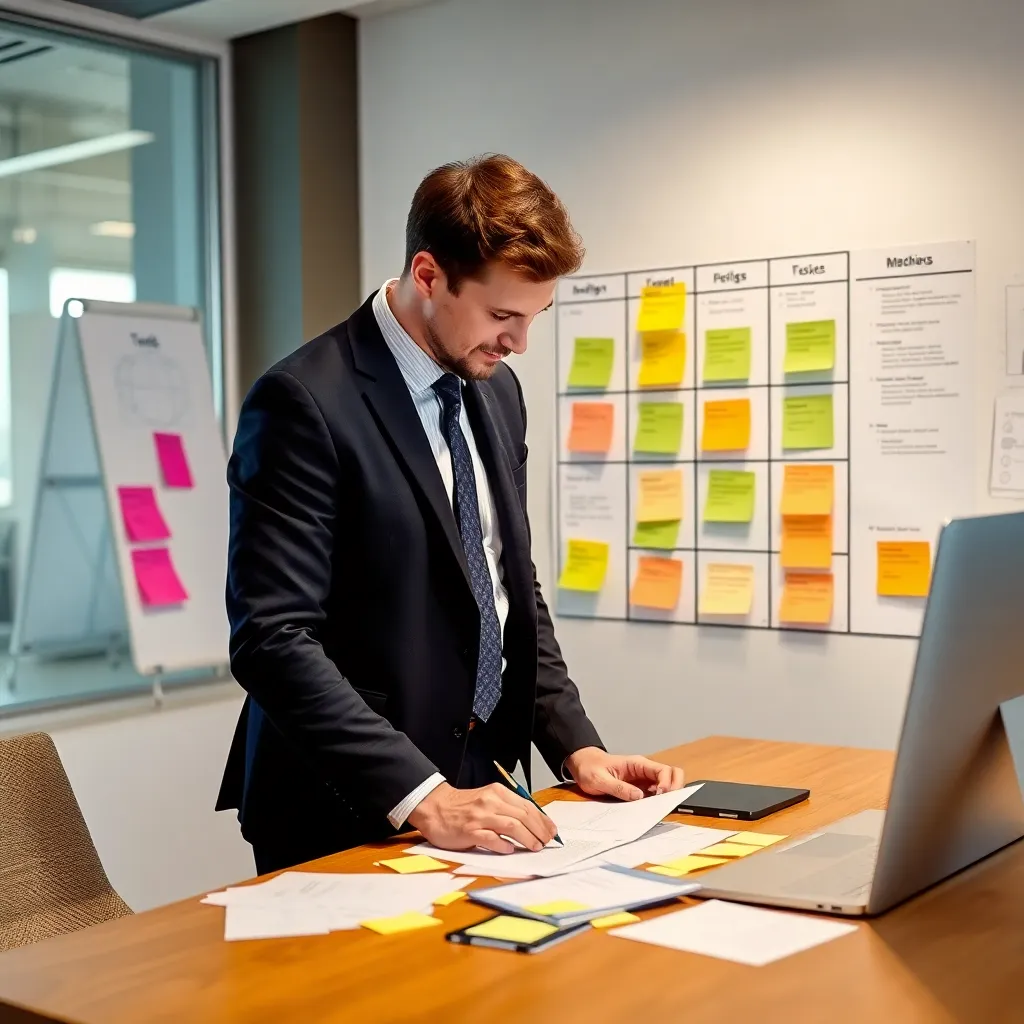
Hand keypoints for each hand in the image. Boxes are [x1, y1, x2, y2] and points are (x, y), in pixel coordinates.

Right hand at [407, 781, 556, 853]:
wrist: (434, 807)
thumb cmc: (463, 806)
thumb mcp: (488, 800)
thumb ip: (507, 808)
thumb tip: (532, 823)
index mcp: (497, 793)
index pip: (527, 805)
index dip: (542, 819)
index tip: (552, 830)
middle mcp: (490, 802)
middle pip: (523, 815)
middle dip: (539, 830)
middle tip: (547, 842)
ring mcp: (480, 817)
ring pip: (512, 826)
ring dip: (527, 838)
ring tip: (535, 847)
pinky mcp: (469, 831)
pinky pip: (491, 839)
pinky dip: (503, 845)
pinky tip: (510, 850)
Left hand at [565, 747, 685, 801]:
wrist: (582, 764)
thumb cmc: (589, 768)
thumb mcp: (600, 779)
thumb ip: (619, 788)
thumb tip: (639, 797)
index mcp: (637, 764)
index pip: (663, 770)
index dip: (667, 784)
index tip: (660, 797)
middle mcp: (644, 771)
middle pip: (671, 774)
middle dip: (675, 788)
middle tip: (666, 802)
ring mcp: (643, 780)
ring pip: (666, 784)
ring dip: (667, 796)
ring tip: (658, 809)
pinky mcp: (639, 788)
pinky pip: (654, 794)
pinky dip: (657, 802)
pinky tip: (650, 810)